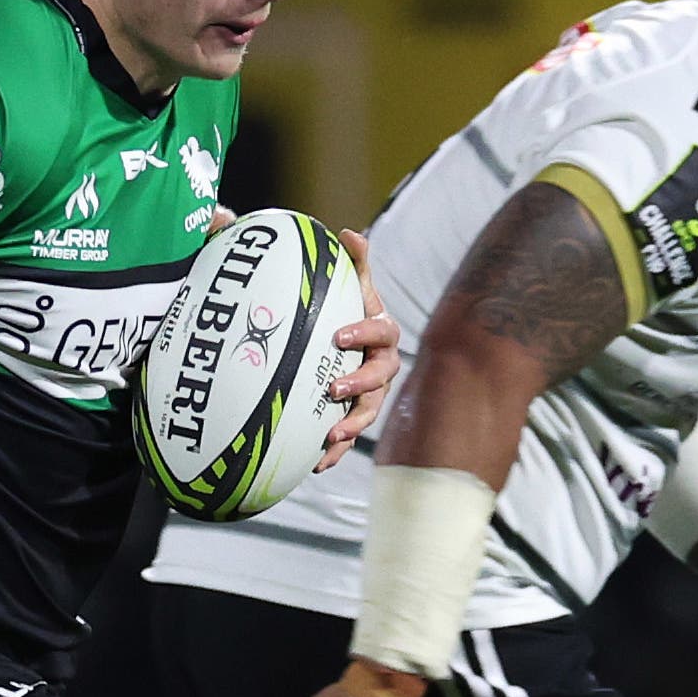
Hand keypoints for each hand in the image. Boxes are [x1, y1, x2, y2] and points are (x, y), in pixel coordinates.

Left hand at [317, 228, 400, 470]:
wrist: (333, 339)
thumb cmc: (339, 307)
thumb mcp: (344, 285)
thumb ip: (349, 262)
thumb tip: (347, 233)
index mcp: (379, 331)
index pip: (381, 332)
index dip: (364, 332)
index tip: (338, 335)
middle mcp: (380, 363)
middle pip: (380, 377)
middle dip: (360, 384)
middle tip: (333, 388)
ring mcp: (369, 393)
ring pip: (367, 411)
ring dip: (351, 424)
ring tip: (329, 434)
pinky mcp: (352, 415)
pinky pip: (348, 436)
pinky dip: (334, 450)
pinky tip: (316, 464)